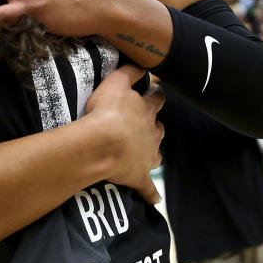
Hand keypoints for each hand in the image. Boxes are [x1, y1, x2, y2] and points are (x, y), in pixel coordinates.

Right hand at [85, 64, 164, 204]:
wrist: (103, 144)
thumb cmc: (107, 111)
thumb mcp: (115, 83)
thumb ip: (128, 72)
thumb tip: (141, 63)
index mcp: (147, 110)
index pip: (157, 98)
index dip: (155, 94)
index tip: (153, 93)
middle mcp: (153, 132)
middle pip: (159, 127)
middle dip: (154, 125)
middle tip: (142, 125)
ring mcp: (148, 156)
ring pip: (156, 154)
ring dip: (151, 152)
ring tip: (141, 153)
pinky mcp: (140, 176)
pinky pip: (148, 189)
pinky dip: (150, 193)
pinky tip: (153, 200)